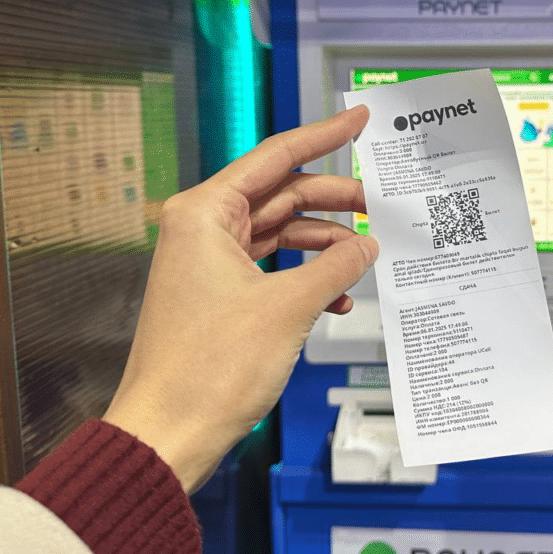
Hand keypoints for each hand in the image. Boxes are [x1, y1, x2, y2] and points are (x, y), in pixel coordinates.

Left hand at [103, 106, 377, 492]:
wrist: (170, 434)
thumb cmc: (208, 369)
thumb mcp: (288, 307)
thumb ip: (336, 266)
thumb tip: (368, 244)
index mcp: (205, 213)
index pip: (276, 157)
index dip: (324, 135)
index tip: (359, 119)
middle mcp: (203, 229)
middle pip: (282, 195)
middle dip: (335, 200)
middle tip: (382, 204)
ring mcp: (210, 262)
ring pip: (281, 232)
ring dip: (325, 243)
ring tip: (367, 254)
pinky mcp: (220, 293)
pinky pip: (273, 267)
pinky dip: (307, 276)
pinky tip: (337, 297)